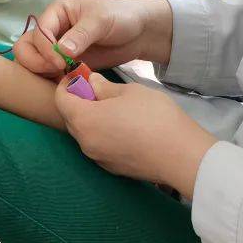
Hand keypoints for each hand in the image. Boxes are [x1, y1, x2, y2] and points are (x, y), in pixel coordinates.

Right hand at [13, 0, 172, 76]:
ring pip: (34, 61)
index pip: (38, 32)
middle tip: (54, 71)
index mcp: (57, 12)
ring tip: (60, 78)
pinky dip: (53, 80)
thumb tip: (61, 51)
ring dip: (41, 72)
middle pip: (26, 46)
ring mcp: (58, 48)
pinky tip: (67, 84)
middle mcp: (53, 29)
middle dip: (34, 61)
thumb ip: (81, 35)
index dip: (44, 49)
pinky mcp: (67, 64)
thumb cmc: (121, 16)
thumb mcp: (101, 20)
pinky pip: (50, 74)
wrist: (140, 32)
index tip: (59, 62)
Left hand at [55, 75, 217, 198]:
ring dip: (90, 118)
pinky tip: (122, 125)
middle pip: (71, 117)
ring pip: (85, 133)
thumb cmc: (155, 117)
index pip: (61, 99)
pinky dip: (102, 133)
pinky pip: (98, 146)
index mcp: (85, 119)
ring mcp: (98, 158)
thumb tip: (91, 82)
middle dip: (78, 101)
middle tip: (95, 87)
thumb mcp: (129, 92)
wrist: (181, 155)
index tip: (77, 75)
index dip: (66, 84)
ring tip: (111, 106)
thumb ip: (104, 86)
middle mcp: (85, 142)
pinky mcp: (111, 168)